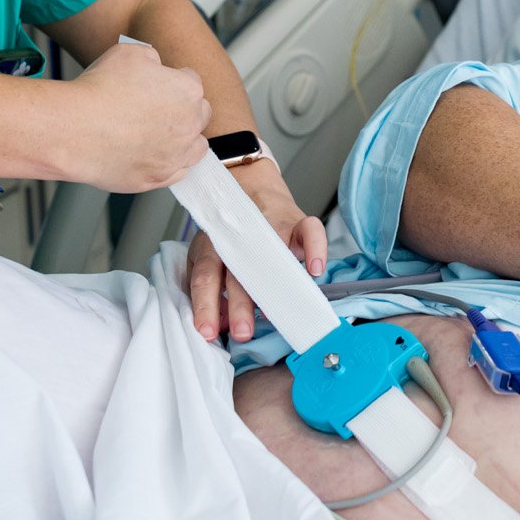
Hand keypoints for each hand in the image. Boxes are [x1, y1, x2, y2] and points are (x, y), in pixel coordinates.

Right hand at [62, 40, 210, 190]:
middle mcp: (189, 125)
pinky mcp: (158, 178)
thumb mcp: (128, 52)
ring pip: (195, 148)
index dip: (173, 80)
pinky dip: (168, 164)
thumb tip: (154, 65)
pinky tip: (151, 156)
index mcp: (187, 90)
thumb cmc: (98, 91)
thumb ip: (151, 58)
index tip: (159, 85)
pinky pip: (176, 173)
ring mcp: (175, 156)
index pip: (192, 81)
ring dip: (184, 140)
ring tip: (160, 135)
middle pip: (199, 115)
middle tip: (159, 108)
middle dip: (184, 109)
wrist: (75, 130)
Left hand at [187, 157, 325, 340]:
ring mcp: (269, 227)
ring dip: (274, 285)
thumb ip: (208, 291)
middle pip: (236, 272)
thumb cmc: (229, 233)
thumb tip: (217, 326)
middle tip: (242, 331)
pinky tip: (315, 270)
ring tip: (276, 311)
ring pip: (270, 255)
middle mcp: (238, 238)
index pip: (204, 278)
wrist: (248, 186)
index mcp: (212, 249)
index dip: (204, 306)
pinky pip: (310, 231)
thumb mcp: (208, 257)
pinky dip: (315, 249)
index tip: (207, 332)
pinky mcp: (296, 221)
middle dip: (239, 305)